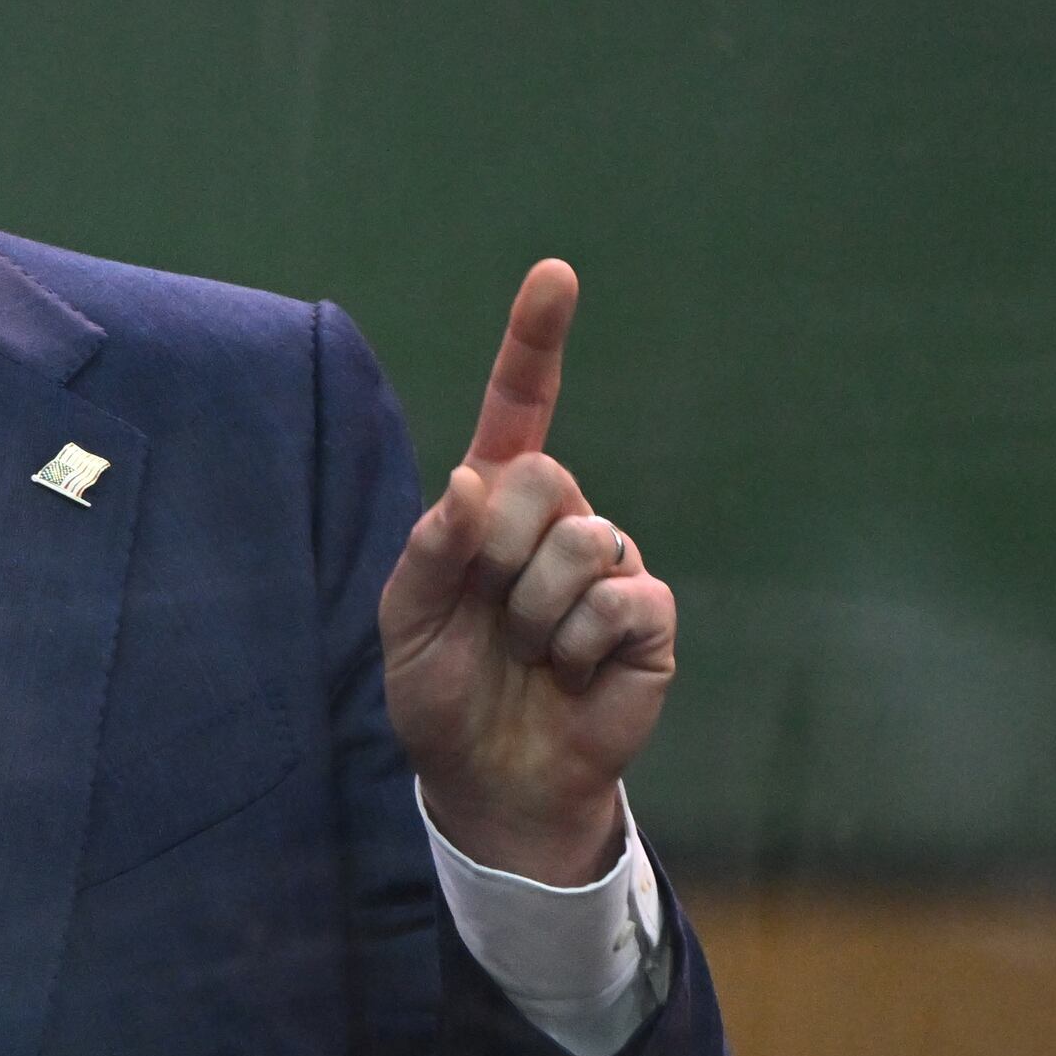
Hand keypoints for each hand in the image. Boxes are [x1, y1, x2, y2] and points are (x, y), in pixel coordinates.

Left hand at [381, 260, 677, 885]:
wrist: (490, 779)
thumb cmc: (442, 693)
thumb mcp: (405, 623)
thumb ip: (428, 549)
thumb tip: (472, 481)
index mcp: (495, 506)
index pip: (521, 407)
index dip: (537, 342)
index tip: (555, 276)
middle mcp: (559, 520)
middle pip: (543, 478)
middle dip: (499, 555)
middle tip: (491, 615)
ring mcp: (611, 564)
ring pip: (582, 543)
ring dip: (535, 615)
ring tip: (529, 654)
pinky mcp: (649, 617)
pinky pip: (622, 601)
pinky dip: (581, 646)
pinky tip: (572, 673)